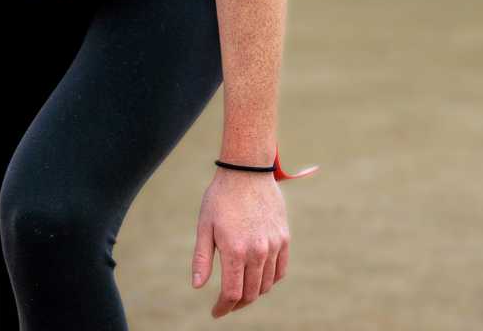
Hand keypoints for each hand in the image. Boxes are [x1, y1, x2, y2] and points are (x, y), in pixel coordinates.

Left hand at [191, 168, 289, 318]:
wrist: (246, 171)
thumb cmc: (220, 197)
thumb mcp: (204, 225)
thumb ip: (202, 258)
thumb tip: (198, 286)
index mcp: (235, 251)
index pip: (232, 294)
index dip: (223, 307)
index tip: (215, 312)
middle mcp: (257, 252)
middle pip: (250, 294)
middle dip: (237, 303)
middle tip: (226, 303)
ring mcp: (273, 246)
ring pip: (266, 285)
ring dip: (253, 293)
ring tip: (240, 290)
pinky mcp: (284, 239)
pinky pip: (280, 271)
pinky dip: (270, 280)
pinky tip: (258, 278)